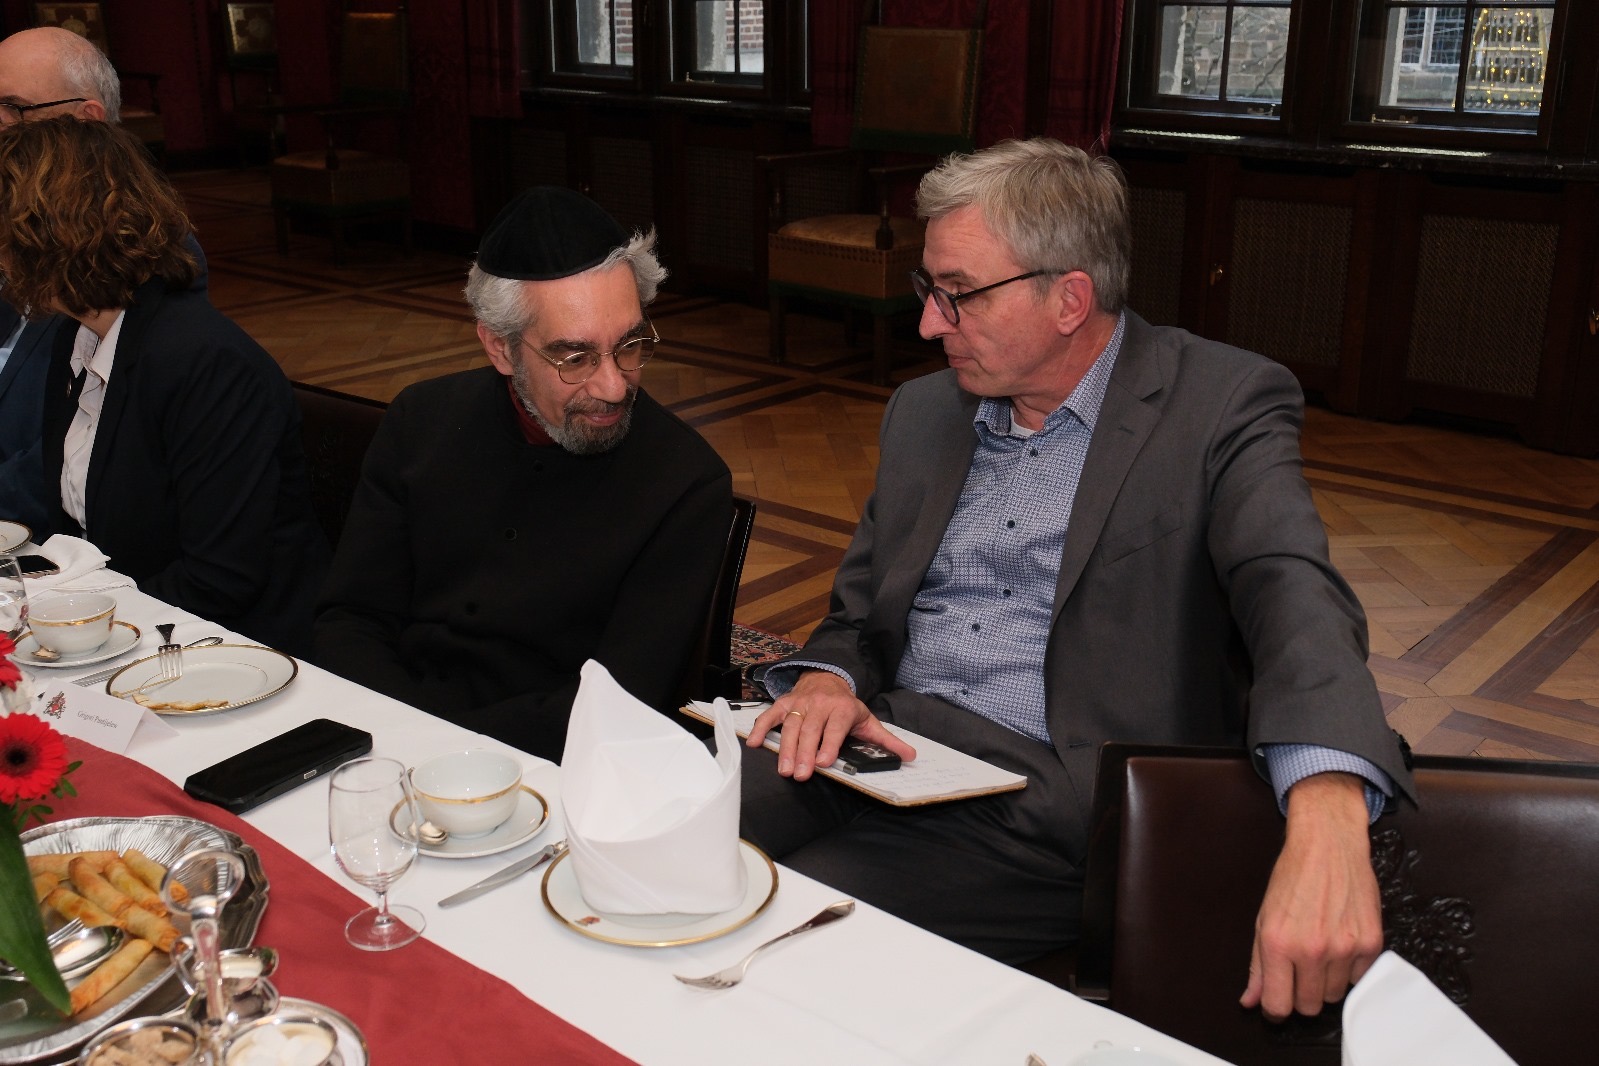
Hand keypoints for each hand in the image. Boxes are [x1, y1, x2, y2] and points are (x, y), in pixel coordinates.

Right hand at [746, 670, 915, 780]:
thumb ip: (887, 741)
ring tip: (784, 769)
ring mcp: (801, 702)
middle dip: (805, 753)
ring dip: (786, 748)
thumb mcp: (868, 721)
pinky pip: (771, 714)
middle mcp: (820, 703)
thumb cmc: (847, 706)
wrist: (828, 677)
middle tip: (800, 775)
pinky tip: (753, 744)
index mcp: (842, 709)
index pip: (835, 727)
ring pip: (791, 725)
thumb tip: (911, 756)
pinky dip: (760, 727)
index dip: (829, 744)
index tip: (824, 762)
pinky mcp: (785, 702)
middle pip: (811, 730)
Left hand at [1240, 772, 1382, 1019]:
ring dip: (1327, 981)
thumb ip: (1257, 966)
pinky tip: (1341, 941)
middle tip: (1300, 970)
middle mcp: (1312, 950)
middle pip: (1310, 1007)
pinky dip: (1350, 968)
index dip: (1276, 1008)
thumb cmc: (1292, 877)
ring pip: (1335, 995)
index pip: (1278, 1005)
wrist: (1328, 844)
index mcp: (1278, 944)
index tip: (1278, 1001)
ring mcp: (1345, 948)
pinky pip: (1358, 978)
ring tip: (1321, 950)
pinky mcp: (1371, 943)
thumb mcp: (1263, 919)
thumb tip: (1250, 1001)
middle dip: (1302, 994)